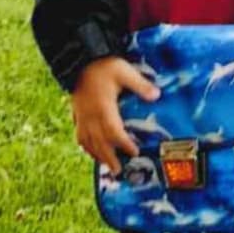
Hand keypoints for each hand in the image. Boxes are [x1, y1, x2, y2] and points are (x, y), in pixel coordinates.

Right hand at [71, 56, 159, 172]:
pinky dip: (85, 146)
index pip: (113, 130)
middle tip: (118, 171)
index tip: (134, 152)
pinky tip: (90, 151)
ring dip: (97, 155)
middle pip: (100, 142)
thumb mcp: (124, 71)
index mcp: (103, 107)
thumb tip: (156, 95)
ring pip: (88, 141)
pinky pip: (79, 135)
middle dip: (109, 158)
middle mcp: (91, 115)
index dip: (123, 143)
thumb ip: (140, 84)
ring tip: (106, 166)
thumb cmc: (104, 66)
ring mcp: (82, 116)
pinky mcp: (76, 114)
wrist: (79, 60)